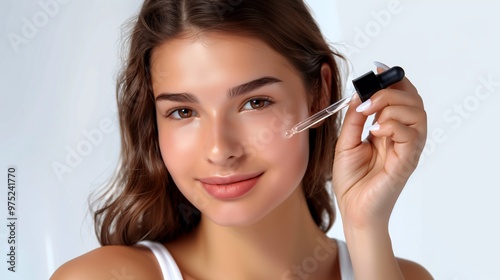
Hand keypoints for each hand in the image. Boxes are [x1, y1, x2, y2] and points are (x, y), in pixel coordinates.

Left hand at [332, 66, 426, 229]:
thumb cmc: (351, 179)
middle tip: (367, 100)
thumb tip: (358, 94)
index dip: (393, 80)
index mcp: (389, 129)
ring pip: (417, 113)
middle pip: (413, 100)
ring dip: (392, 107)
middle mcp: (402, 136)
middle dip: (390, 91)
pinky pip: (411, 135)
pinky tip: (376, 132)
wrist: (352, 208)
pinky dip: (394, 126)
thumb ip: (354, 119)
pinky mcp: (407, 161)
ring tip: (371, 117)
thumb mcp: (346, 141)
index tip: (377, 69)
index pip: (401, 97)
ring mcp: (407, 148)